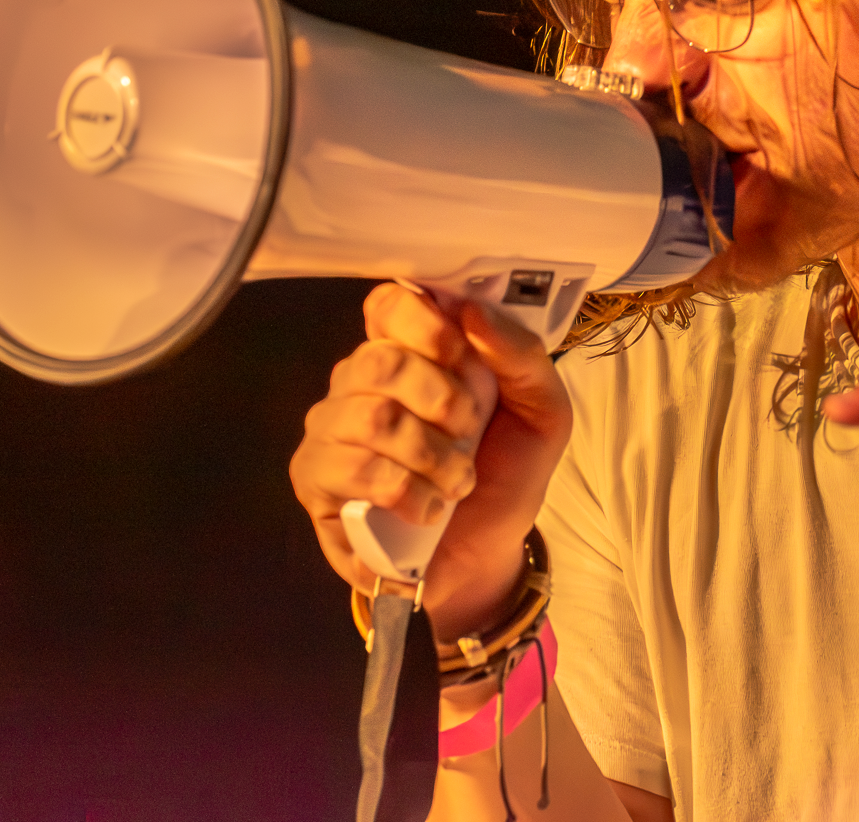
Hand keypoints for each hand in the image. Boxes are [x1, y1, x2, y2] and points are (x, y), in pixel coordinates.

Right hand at [289, 283, 572, 638]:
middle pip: (380, 360)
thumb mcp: (542, 411)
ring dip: (431, 455)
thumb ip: (520, 354)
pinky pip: (351, 469)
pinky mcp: (317, 478)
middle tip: (469, 432)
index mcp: (412, 351)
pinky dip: (406, 491)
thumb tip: (474, 311)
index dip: (422, 323)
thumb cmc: (505, 473)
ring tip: (456, 482)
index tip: (459, 352)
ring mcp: (333, 427)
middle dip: (441, 399)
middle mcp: (361, 380)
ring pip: (370, 417)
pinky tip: (426, 509)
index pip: (389, 304)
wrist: (484, 555)